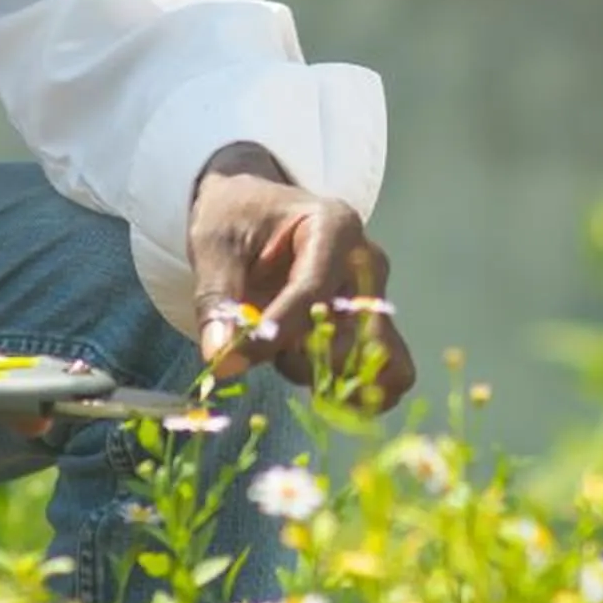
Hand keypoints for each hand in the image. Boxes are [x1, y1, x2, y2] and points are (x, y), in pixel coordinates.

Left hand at [188, 144, 413, 408]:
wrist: (255, 212)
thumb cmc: (238, 218)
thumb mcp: (214, 246)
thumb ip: (217, 300)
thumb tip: (220, 358)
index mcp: (335, 227)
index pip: (312, 291)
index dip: (274, 332)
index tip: (233, 361)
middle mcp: (367, 263)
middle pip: (354, 332)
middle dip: (306, 358)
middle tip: (264, 352)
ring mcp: (374, 297)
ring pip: (373, 360)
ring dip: (326, 375)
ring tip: (285, 358)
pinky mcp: (373, 327)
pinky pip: (388, 373)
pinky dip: (355, 391)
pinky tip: (314, 383)